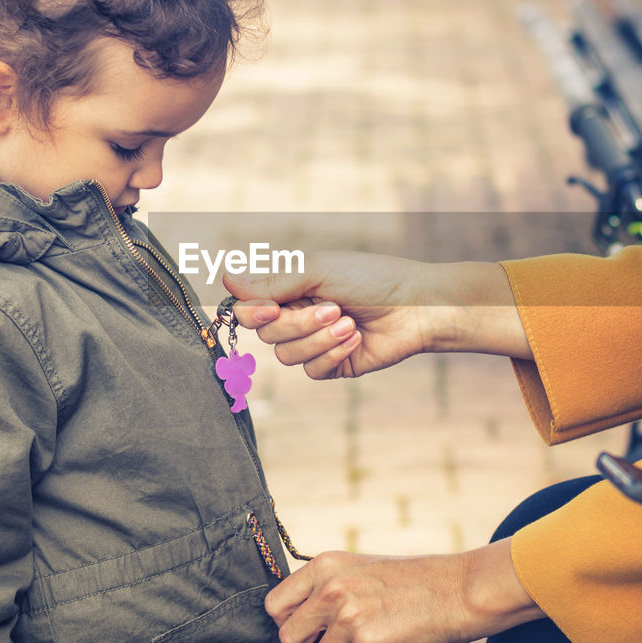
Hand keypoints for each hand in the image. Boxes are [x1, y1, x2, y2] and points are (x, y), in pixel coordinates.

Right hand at [225, 253, 527, 379]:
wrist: (415, 305)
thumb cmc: (370, 277)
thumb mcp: (318, 271)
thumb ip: (272, 282)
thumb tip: (226, 279)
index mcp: (290, 290)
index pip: (249, 309)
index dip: (253, 314)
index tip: (272, 308)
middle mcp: (297, 317)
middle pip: (266, 335)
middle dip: (300, 323)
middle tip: (333, 308)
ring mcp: (314, 343)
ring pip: (287, 356)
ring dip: (320, 339)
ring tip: (349, 322)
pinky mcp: (333, 365)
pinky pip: (312, 371)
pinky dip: (333, 354)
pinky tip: (356, 339)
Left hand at [265, 543, 540, 642]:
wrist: (459, 590)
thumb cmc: (413, 583)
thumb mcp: (361, 571)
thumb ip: (327, 592)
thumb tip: (297, 634)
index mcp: (326, 565)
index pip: (276, 604)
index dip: (283, 630)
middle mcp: (332, 587)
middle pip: (290, 637)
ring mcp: (349, 615)